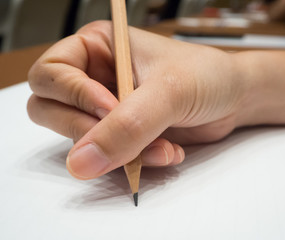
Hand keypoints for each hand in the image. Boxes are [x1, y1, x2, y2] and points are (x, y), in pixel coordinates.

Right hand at [27, 21, 247, 179]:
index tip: (110, 107)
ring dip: (118, 151)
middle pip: (51, 108)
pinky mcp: (119, 133)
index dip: (74, 95)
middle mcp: (94, 76)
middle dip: (88, 131)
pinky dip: (133, 162)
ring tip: (160, 147)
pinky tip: (166, 152)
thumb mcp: (168, 92)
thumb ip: (126, 126)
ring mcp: (105, 107)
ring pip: (79, 139)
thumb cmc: (206, 75)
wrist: (234, 99)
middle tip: (124, 136)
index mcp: (97, 46)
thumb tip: (81, 161)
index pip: (51, 73)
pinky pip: (106, 156)